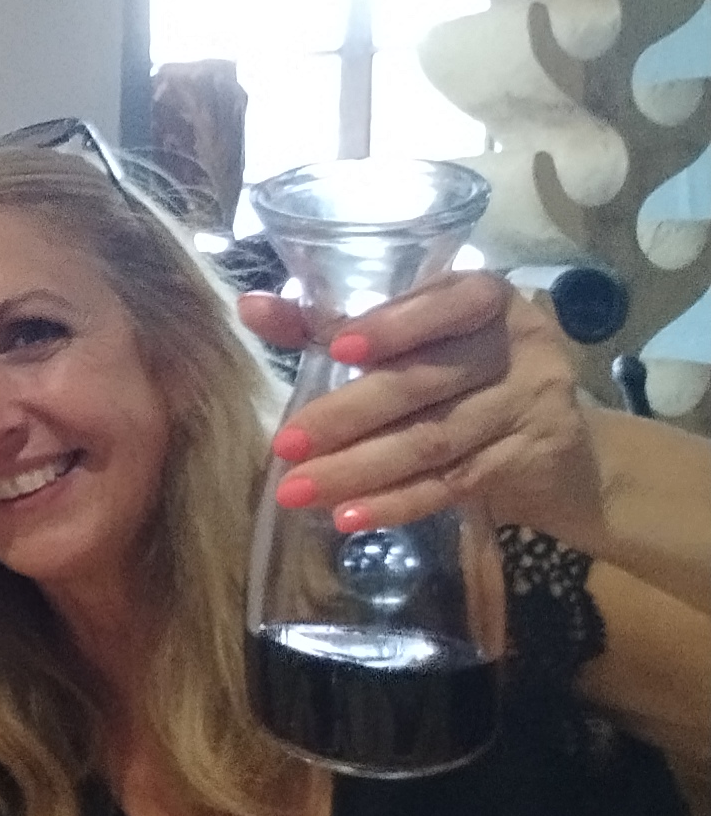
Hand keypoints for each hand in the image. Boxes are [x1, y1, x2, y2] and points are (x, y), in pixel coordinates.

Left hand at [238, 270, 601, 543]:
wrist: (563, 450)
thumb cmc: (464, 377)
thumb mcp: (414, 341)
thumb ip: (335, 323)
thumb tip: (252, 308)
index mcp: (485, 299)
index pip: (445, 303)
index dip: (394, 325)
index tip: (338, 347)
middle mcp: (517, 345)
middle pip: (424, 382)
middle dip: (347, 415)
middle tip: (285, 444)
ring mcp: (530, 404)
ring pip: (432, 440)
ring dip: (358, 469)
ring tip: (297, 491)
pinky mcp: (529, 459)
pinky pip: (452, 483)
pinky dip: (396, 502)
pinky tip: (349, 516)